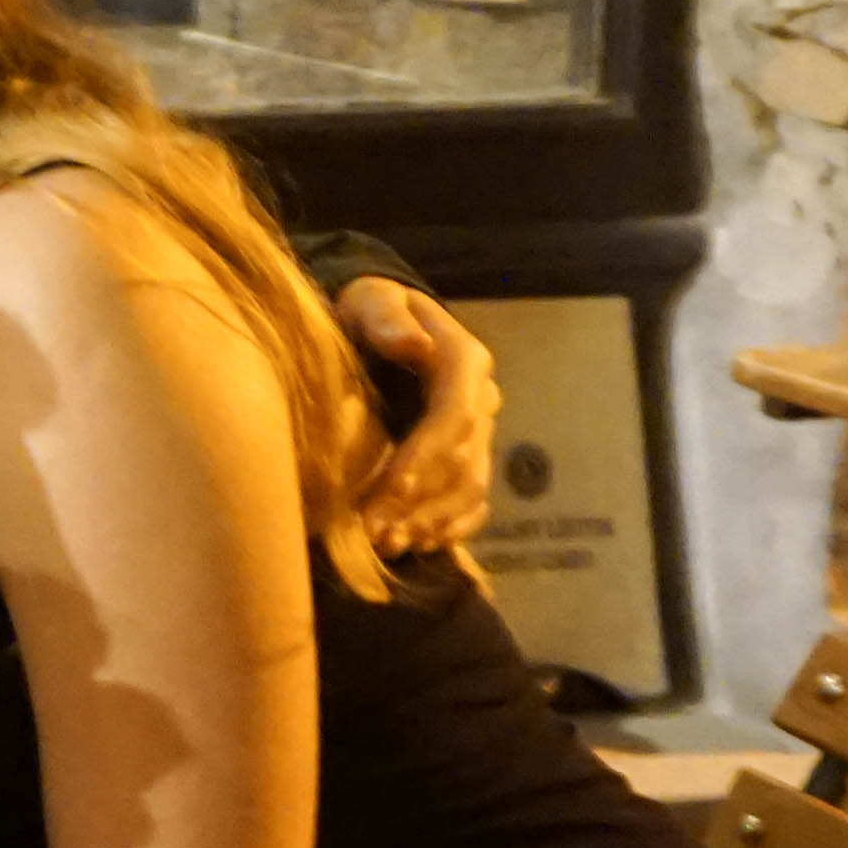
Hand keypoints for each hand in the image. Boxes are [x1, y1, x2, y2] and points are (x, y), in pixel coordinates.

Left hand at [337, 276, 497, 554]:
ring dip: (431, 522)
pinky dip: (448, 528)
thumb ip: (388, 319)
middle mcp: (481, 401)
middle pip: (460, 461)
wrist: (378, 323)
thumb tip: (417, 347)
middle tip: (374, 534)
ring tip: (387, 547)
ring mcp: (479, 434)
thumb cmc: (367, 309)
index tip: (392, 488)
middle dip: (419, 500)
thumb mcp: (371, 300)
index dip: (426, 455)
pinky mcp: (468, 458)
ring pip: (468, 489)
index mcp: (464, 361)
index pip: (453, 416)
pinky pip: (471, 503)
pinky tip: (416, 547)